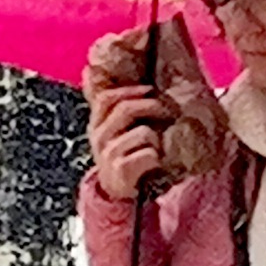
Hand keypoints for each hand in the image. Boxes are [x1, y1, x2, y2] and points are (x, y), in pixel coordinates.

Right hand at [83, 18, 226, 199]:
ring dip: (156, 134)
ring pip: (141, 131)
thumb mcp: (123, 128)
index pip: (105, 95)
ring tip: (160, 141)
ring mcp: (108, 153)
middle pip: (123, 106)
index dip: (129, 88)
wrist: (120, 194)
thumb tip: (149, 71)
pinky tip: (156, 161)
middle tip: (167, 110)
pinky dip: (156, 156)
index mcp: (99, 120)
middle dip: (151, 104)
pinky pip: (147, 153)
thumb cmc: (128, 154)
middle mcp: (99, 134)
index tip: (150, 88)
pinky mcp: (120, 171)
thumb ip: (129, 103)